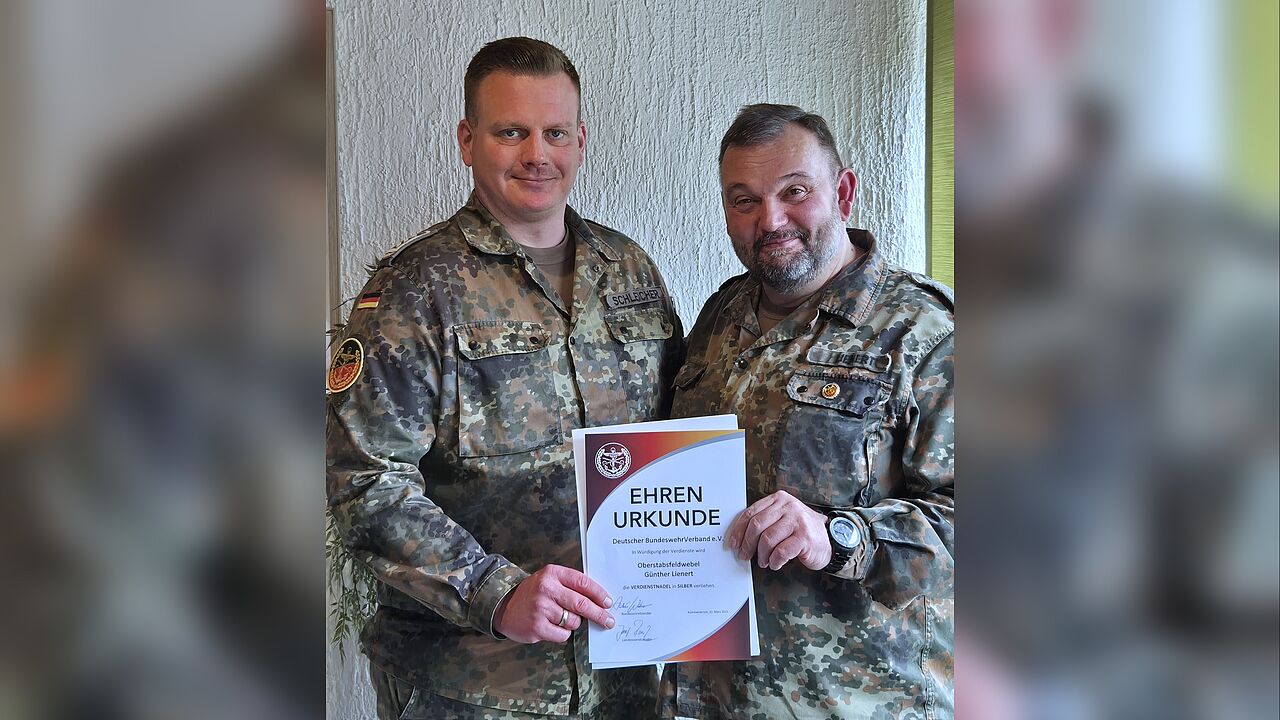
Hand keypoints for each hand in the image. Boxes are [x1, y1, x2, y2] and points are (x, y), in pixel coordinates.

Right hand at [492, 564, 614, 643]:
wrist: (503, 606)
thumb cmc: (532, 594)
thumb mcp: (549, 580)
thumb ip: (570, 586)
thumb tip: (598, 601)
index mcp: (552, 573)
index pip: (583, 582)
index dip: (599, 593)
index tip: (609, 602)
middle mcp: (547, 589)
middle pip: (582, 604)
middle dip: (598, 614)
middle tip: (608, 621)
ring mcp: (541, 608)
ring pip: (573, 621)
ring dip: (573, 623)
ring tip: (559, 618)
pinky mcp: (537, 627)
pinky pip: (563, 634)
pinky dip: (562, 633)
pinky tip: (551, 627)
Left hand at [725, 490, 831, 570]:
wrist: (830, 540)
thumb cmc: (802, 531)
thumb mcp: (783, 518)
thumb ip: (765, 521)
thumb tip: (740, 536)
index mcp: (779, 499)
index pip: (751, 512)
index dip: (738, 530)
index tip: (733, 543)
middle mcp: (788, 507)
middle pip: (756, 525)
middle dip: (747, 544)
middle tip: (745, 555)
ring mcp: (798, 521)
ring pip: (767, 540)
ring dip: (762, 555)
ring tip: (764, 561)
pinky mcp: (804, 537)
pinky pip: (780, 552)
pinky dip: (774, 561)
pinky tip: (775, 563)